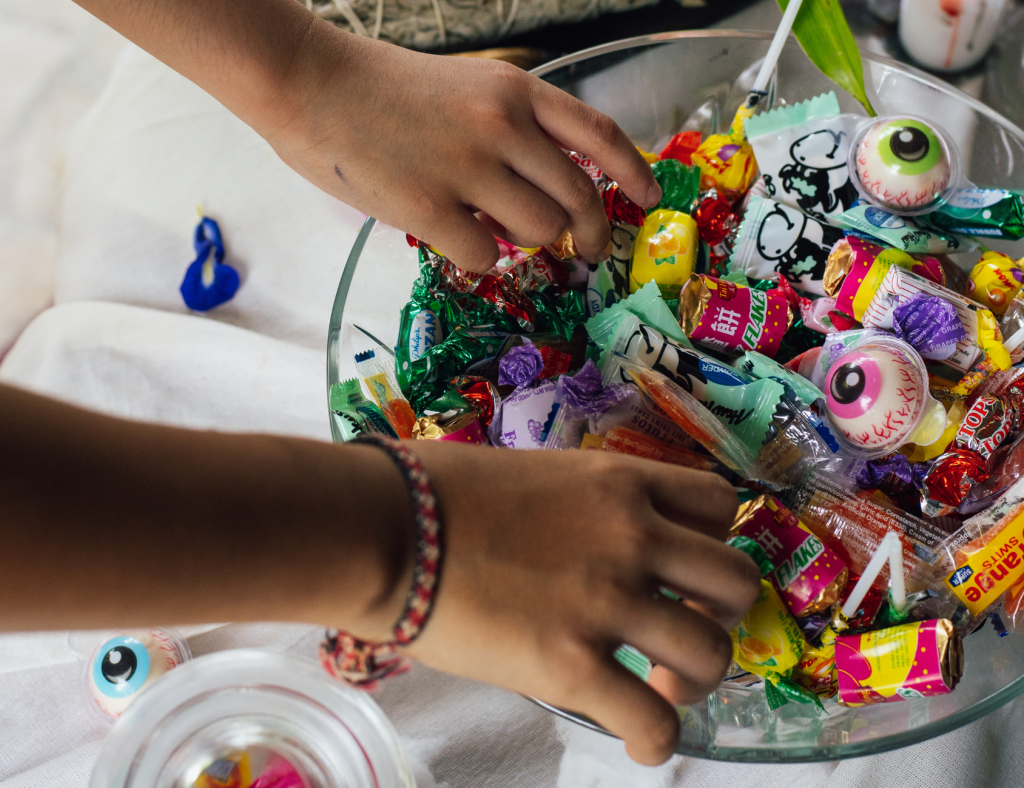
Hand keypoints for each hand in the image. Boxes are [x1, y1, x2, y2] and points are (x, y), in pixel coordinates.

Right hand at [269, 24, 661, 272]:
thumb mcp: (464, 86)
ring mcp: (468, 167)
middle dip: (589, 233)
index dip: (635, 169)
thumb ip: (511, 128)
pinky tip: (451, 236)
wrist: (308, 80)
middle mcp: (503, 126)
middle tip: (581, 249)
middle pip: (579, 197)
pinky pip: (484, 256)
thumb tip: (540, 192)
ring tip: (493, 228)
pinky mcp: (430, 207)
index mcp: (515, 89)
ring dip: (527, 242)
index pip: (599, 132)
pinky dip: (476, 256)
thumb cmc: (380, 84)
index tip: (648, 196)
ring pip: (540, 232)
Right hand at [406, 441, 760, 765]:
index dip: (709, 544)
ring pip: (712, 653)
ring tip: (658, 689)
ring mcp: (607, 598)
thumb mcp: (538, 475)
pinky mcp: (571, 663)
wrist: (387, 526)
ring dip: (695, 680)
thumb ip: (587, 506)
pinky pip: (656, 721)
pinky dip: (657, 738)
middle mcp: (631, 535)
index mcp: (619, 482)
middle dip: (719, 616)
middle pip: (735, 581)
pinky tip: (637, 736)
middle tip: (678, 635)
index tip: (684, 573)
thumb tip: (595, 540)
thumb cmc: (441, 492)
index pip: (717, 506)